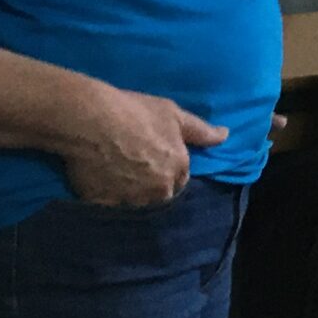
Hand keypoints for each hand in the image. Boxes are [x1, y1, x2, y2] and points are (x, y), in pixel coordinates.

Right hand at [63, 85, 226, 205]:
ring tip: (113, 169)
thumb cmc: (136, 113)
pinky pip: (107, 204)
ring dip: (128, 192)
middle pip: (158, 194)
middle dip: (150, 184)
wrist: (91, 120)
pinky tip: (97, 176)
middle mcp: (158, 191)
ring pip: (134, 201)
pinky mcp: (103, 204)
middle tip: (132, 162)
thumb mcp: (174, 115)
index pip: (179, 180)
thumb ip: (202, 132)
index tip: (153, 156)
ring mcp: (130, 200)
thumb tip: (225, 136)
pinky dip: (105, 194)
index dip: (167, 169)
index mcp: (178, 171)